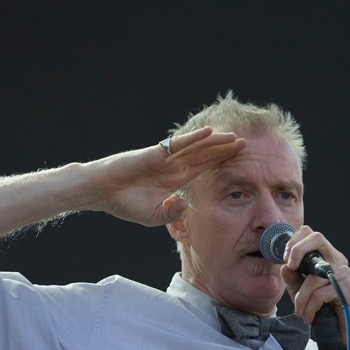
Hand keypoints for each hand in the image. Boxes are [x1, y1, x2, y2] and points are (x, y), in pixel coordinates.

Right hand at [84, 127, 245, 226]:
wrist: (103, 192)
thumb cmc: (126, 203)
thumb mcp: (154, 216)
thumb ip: (172, 213)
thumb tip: (185, 204)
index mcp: (174, 181)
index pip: (203, 169)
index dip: (220, 164)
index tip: (238, 161)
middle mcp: (173, 167)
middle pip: (204, 156)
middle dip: (224, 151)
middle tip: (246, 145)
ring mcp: (165, 159)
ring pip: (196, 148)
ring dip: (214, 142)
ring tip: (234, 138)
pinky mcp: (155, 154)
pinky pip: (178, 145)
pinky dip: (193, 139)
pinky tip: (208, 133)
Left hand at [282, 226, 349, 342]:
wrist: (338, 332)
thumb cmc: (320, 308)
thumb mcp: (299, 290)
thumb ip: (292, 277)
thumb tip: (284, 267)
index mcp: (326, 256)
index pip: (311, 234)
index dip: (295, 240)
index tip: (285, 258)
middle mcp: (337, 260)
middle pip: (317, 238)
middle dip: (297, 250)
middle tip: (289, 267)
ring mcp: (344, 273)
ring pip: (313, 278)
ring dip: (300, 299)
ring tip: (300, 312)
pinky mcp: (347, 289)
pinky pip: (320, 295)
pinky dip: (309, 308)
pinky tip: (309, 317)